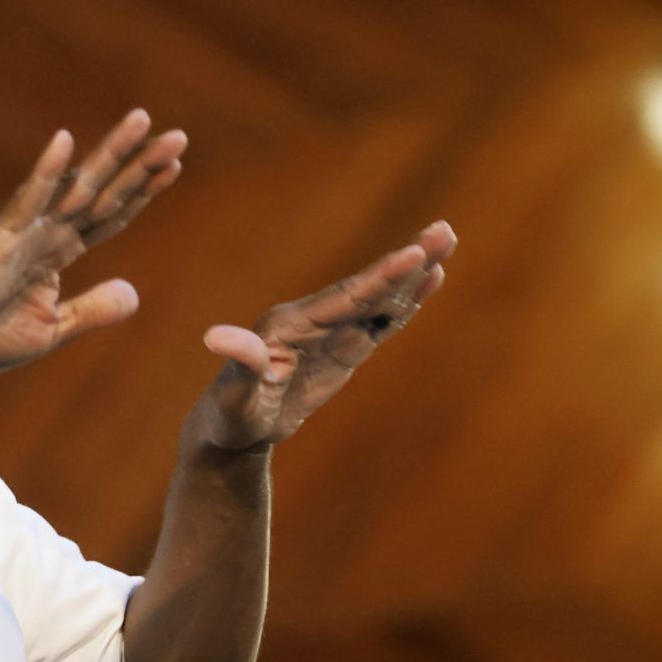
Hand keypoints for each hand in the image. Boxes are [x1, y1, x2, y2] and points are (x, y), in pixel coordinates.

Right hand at [0, 109, 185, 372]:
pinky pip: (27, 201)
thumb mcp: (52, 328)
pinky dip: (46, 172)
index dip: (142, 190)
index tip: (173, 165)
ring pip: (76, 187)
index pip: (110, 214)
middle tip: (179, 135)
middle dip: (141, 164)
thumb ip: (91, 309)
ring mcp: (23, 232)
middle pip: (104, 191)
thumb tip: (134, 294)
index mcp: (58, 252)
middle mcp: (46, 233)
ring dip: (111, 154)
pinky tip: (65, 141)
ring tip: (143, 121)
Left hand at [194, 221, 455, 449]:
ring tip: (445, 241)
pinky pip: (380, 321)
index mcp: (291, 323)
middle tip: (444, 231)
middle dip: (406, 262)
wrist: (234, 429)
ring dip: (412, 273)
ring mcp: (331, 332)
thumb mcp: (234, 394)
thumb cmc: (230, 412)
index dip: (379, 278)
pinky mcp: (344, 348)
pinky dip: (405, 302)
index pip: (344, 298)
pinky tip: (430, 280)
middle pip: (368, 287)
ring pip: (379, 298)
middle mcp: (314, 319)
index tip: (412, 254)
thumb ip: (238, 362)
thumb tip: (216, 338)